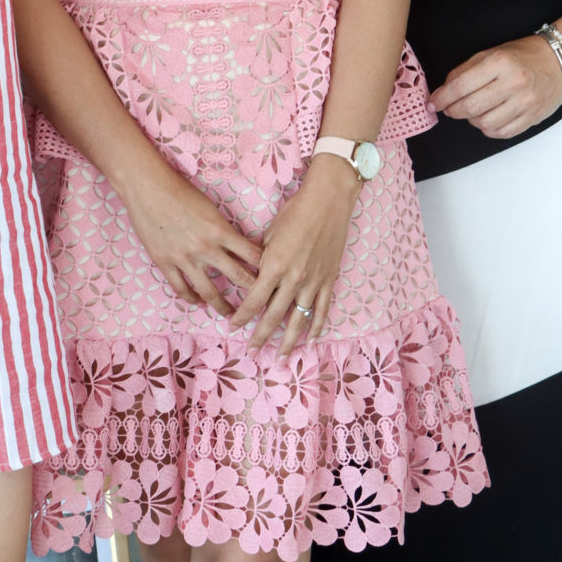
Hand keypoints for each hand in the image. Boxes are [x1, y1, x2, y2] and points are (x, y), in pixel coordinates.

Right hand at [122, 159, 262, 314]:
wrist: (147, 187)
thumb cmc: (180, 190)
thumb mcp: (210, 207)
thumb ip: (223, 229)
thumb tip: (236, 246)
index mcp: (220, 230)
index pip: (252, 255)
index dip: (265, 267)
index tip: (272, 276)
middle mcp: (206, 248)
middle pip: (238, 277)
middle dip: (253, 293)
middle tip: (262, 304)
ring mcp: (184, 258)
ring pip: (209, 291)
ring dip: (223, 306)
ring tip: (232, 315)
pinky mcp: (165, 263)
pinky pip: (181, 288)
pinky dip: (191, 298)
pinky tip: (198, 301)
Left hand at [228, 157, 359, 350]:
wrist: (328, 202)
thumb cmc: (295, 213)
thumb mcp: (269, 234)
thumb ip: (259, 259)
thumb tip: (250, 275)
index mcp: (274, 266)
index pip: (253, 300)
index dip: (242, 316)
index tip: (232, 327)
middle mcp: (293, 278)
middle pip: (274, 316)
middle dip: (261, 336)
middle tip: (252, 352)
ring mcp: (313, 282)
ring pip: (299, 320)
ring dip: (289, 342)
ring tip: (282, 359)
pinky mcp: (329, 280)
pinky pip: (322, 310)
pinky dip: (317, 327)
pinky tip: (312, 341)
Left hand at [433, 34, 561, 139]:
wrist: (557, 63)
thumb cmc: (521, 56)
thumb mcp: (490, 54)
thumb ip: (465, 71)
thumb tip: (443, 92)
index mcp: (500, 63)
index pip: (461, 86)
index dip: (442, 98)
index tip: (433, 103)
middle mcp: (513, 83)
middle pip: (471, 107)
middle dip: (453, 111)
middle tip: (449, 109)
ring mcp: (525, 103)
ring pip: (485, 123)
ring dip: (472, 120)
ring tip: (473, 111)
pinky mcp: (532, 117)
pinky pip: (502, 132)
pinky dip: (489, 129)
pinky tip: (488, 119)